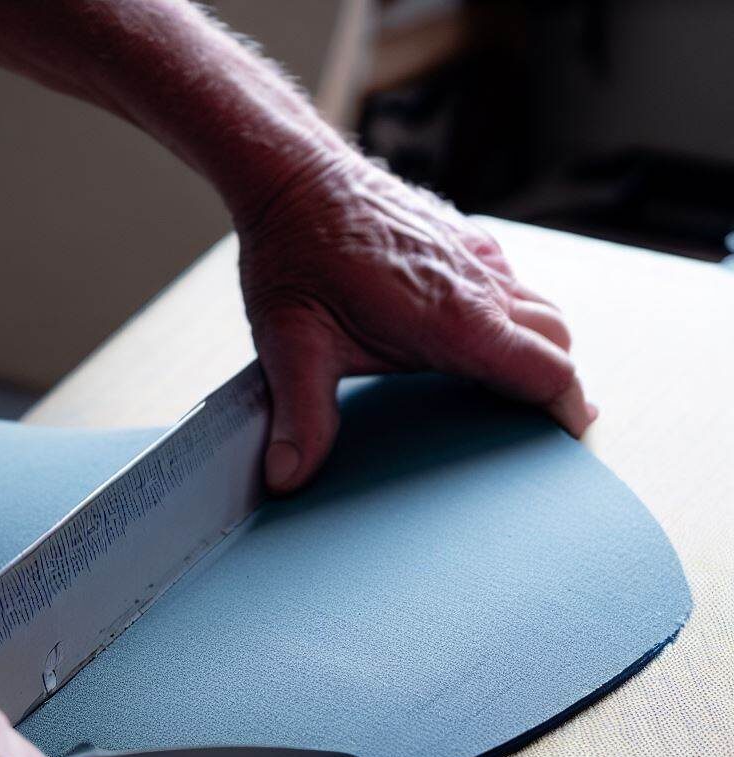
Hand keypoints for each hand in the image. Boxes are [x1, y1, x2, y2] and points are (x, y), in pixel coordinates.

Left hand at [237, 152, 596, 492]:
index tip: (569, 438)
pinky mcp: (464, 236)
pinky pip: (513, 282)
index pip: (547, 372)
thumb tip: (288, 479)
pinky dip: (514, 315)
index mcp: (454, 320)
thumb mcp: (292, 346)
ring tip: (512, 386)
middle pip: (557, 343)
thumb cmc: (294, 254)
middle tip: (536, 425)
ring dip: (538, 347)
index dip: (567, 411)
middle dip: (556, 385)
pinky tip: (474, 334)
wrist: (293, 176)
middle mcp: (479, 284)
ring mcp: (476, 255)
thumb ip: (302, 419)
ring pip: (542, 308)